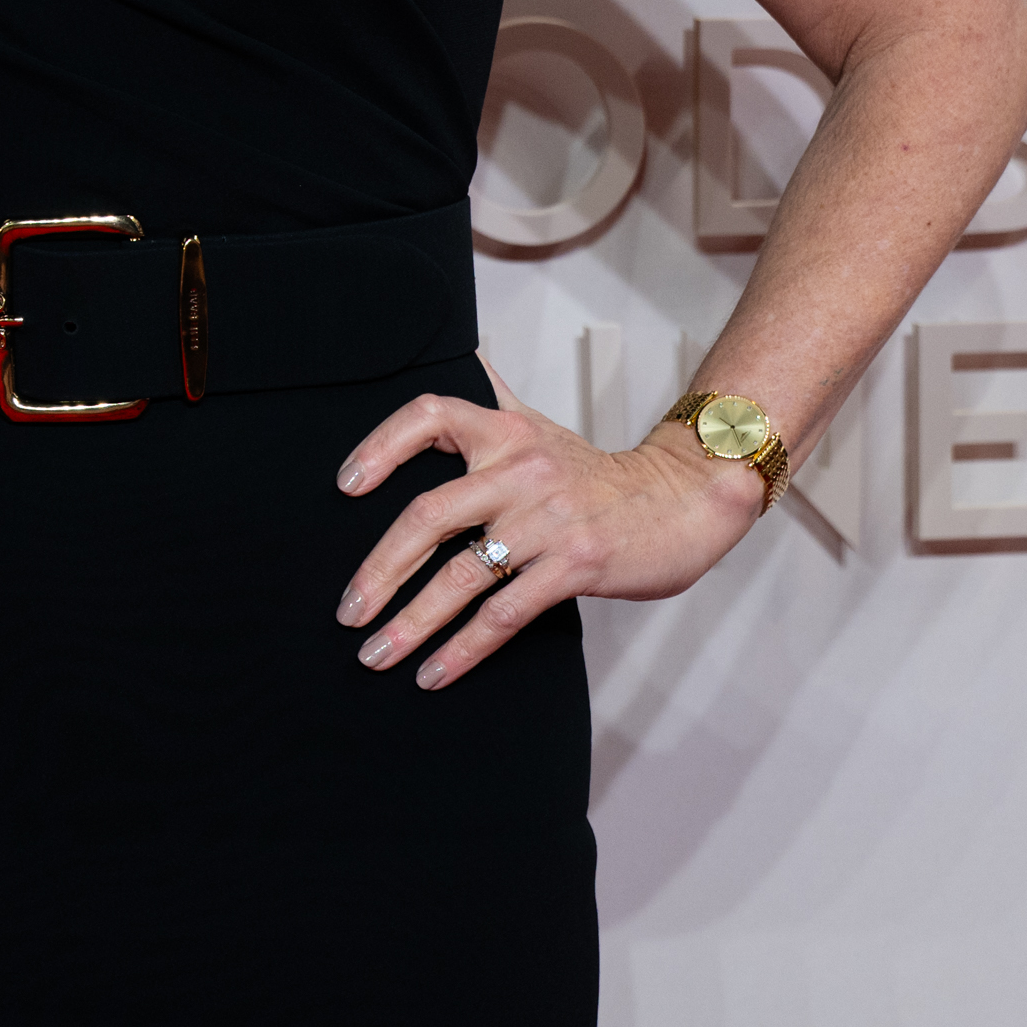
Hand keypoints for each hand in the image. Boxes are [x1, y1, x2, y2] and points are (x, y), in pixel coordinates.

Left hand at [329, 364, 760, 689]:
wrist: (681, 501)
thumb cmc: (595, 473)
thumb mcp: (538, 425)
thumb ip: (492, 398)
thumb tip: (457, 353)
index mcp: (504, 432)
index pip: (429, 416)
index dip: (381, 445)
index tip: (345, 486)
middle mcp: (520, 470)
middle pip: (428, 514)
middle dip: (379, 569)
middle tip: (348, 610)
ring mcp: (547, 520)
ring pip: (461, 574)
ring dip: (411, 622)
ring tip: (376, 653)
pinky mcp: (574, 565)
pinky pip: (504, 613)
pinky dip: (464, 648)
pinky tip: (435, 673)